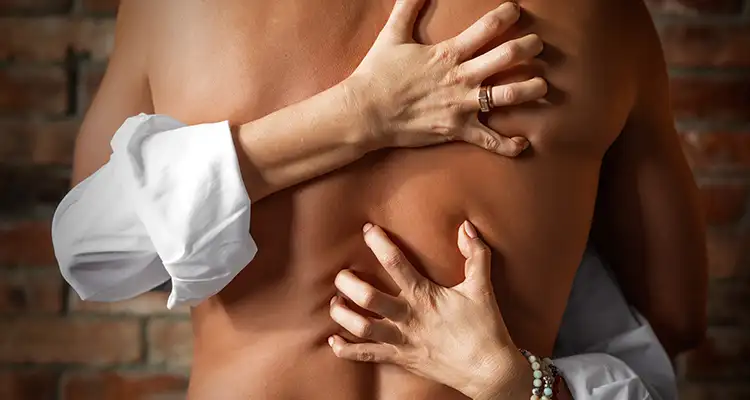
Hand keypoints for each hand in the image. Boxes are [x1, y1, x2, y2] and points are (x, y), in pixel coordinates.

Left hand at [327, 221, 531, 398]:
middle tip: (342, 275)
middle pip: (368, 297)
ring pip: (361, 327)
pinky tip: (334, 340)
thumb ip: (476, 254)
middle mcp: (408, 318)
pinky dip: (346, 350)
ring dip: (342, 314)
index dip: (378, 243)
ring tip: (336, 302)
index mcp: (424, 296)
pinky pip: (367, 356)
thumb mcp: (481, 287)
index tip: (367, 230)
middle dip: (348, 283)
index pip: (395, 263)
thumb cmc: (485, 328)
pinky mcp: (400, 359)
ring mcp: (401, 341)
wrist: (489, 372)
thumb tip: (467, 226)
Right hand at [345, 0, 546, 156]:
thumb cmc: (377, 74)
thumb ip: (407, 7)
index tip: (516, 10)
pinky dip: (508, 144)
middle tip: (538, 45)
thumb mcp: (392, 35)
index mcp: (448, 53)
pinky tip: (523, 143)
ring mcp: (461, 105)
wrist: (365, 112)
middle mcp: (461, 77)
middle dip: (528, 48)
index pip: (487, 28)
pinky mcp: (456, 130)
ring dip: (530, 90)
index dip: (506, 15)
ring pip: (507, 96)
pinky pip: (488, 140)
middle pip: (506, 57)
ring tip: (542, 86)